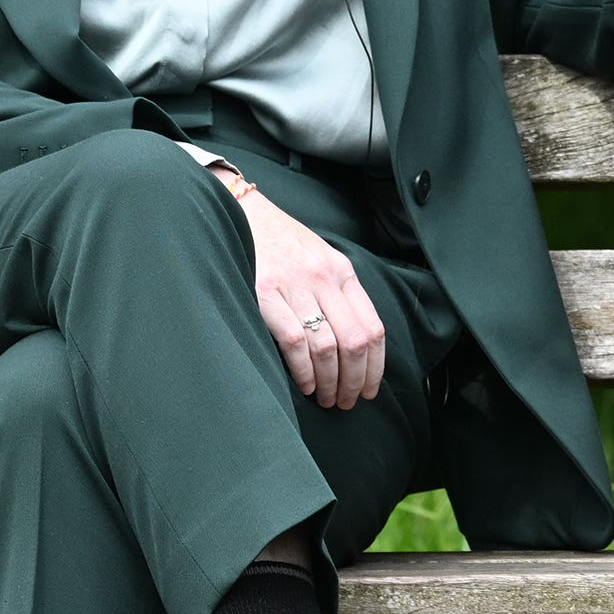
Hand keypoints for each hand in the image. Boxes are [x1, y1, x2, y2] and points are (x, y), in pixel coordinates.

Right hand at [226, 173, 387, 407]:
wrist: (237, 211)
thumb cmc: (278, 243)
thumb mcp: (318, 258)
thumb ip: (337, 292)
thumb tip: (355, 345)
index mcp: (342, 271)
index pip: (373, 326)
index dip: (376, 366)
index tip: (370, 389)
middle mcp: (323, 278)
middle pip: (355, 342)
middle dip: (355, 380)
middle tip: (348, 402)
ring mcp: (294, 285)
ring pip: (327, 347)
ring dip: (331, 382)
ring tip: (328, 399)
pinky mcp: (264, 294)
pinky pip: (295, 342)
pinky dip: (304, 371)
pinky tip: (306, 385)